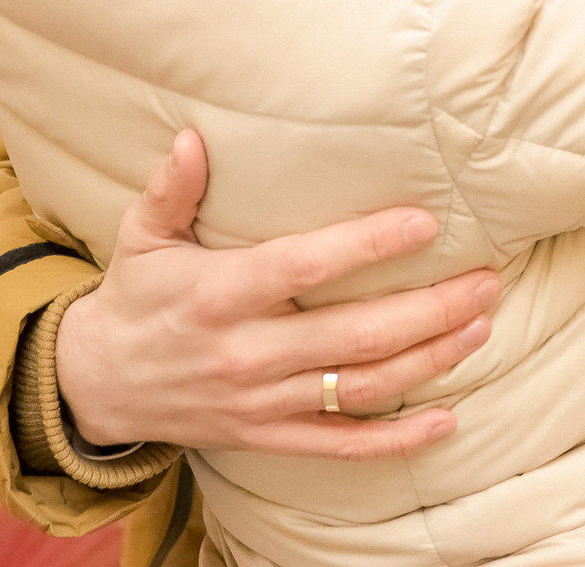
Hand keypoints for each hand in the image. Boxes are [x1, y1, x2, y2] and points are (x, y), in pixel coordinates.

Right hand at [55, 130, 497, 459]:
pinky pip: (341, 445)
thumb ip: (171, 189)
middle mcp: (247, 352)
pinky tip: (446, 420)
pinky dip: (397, 439)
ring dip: (429, 360)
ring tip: (481, 325)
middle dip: (430, 310)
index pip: (304, 267)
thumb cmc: (136, 297)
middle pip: (354, 336)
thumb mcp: (141, 237)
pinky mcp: (268, 436)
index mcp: (220, 294)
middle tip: (486, 280)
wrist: (98, 386)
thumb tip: (190, 138)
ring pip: (361, 387)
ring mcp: (262, 401)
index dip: (367, 246)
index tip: (425, 224)